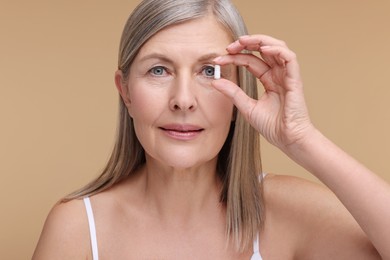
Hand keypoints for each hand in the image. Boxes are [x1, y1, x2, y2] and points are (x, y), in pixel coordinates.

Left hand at [212, 34, 313, 150]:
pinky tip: (262, 49)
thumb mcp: (246, 107)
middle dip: (246, 44)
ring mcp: (287, 76)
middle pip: (264, 50)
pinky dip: (277, 50)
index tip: (218, 60)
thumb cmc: (273, 126)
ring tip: (243, 41)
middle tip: (229, 46)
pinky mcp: (295, 79)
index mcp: (269, 80)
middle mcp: (278, 75)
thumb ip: (233, 93)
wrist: (288, 139)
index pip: (251, 61)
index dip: (235, 58)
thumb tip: (215, 81)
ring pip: (277, 48)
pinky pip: (289, 58)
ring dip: (260, 41)